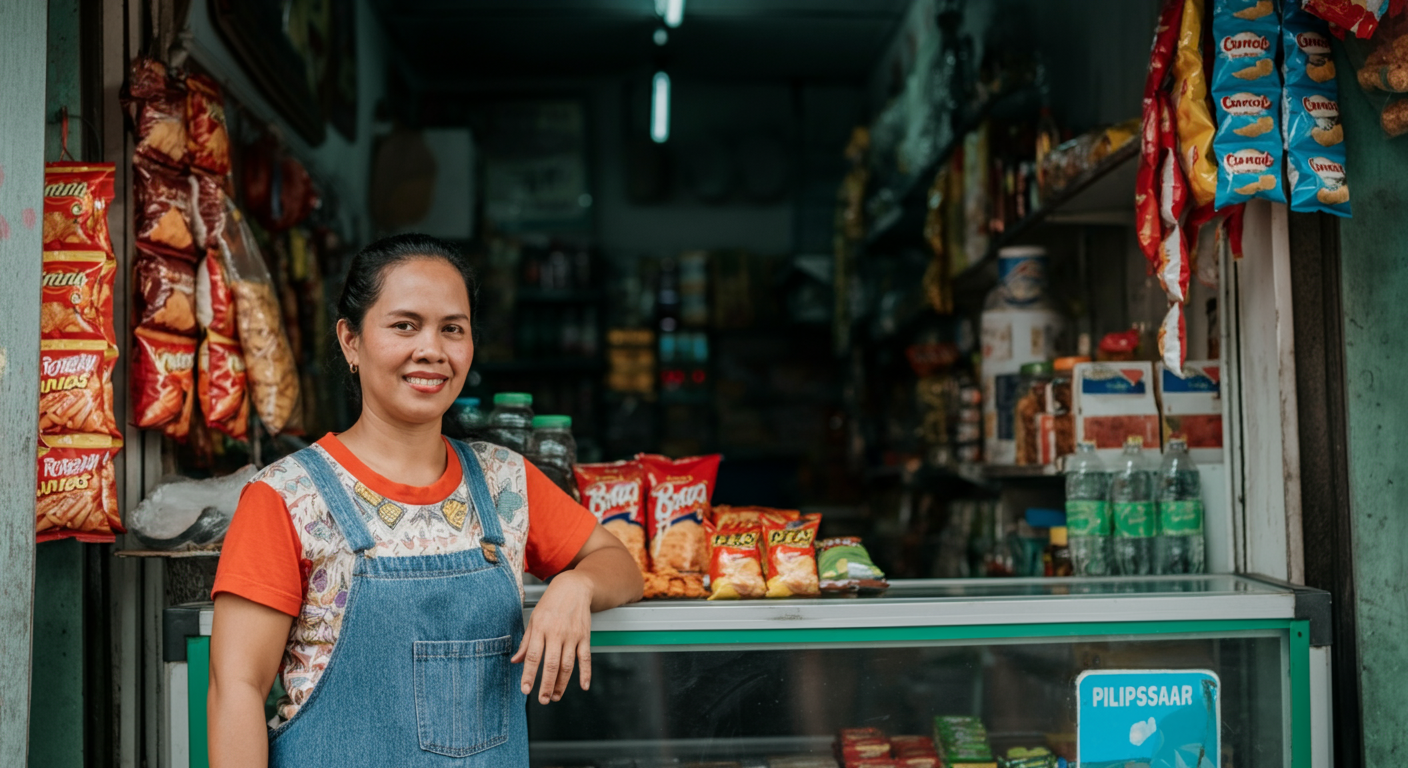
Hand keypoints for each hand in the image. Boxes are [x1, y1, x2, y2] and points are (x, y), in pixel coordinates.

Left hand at [511, 570, 593, 703]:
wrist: (574, 587)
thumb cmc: (551, 604)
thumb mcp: (534, 619)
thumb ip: (526, 642)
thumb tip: (515, 661)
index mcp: (540, 629)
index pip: (533, 656)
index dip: (529, 674)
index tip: (526, 690)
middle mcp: (556, 633)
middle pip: (551, 664)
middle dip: (546, 684)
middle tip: (542, 700)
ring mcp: (572, 636)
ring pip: (568, 664)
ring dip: (562, 683)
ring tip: (555, 697)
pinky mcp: (585, 637)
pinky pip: (586, 658)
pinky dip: (586, 673)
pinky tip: (583, 686)